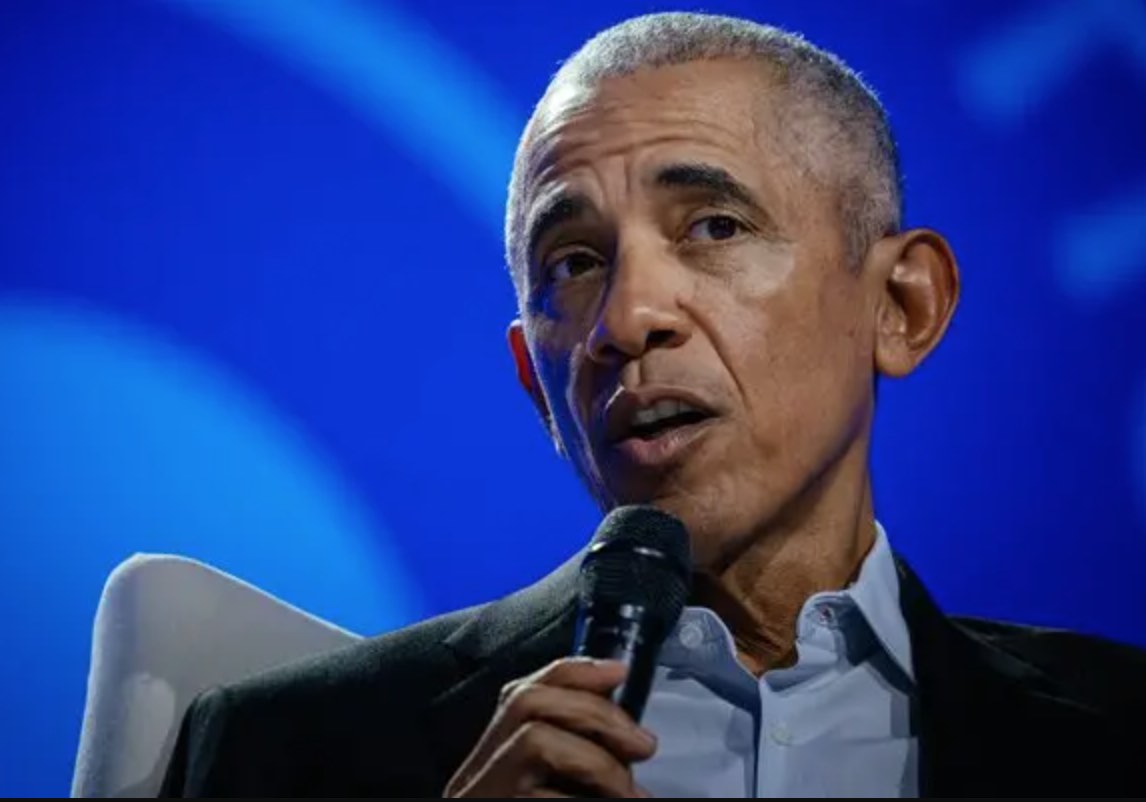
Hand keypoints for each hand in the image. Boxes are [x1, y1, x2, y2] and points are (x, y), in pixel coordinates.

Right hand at [443, 657, 656, 797]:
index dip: (574, 671)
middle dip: (594, 710)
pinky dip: (586, 800)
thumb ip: (574, 765)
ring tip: (629, 789)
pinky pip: (545, 797)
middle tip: (644, 745)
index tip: (621, 673)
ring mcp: (484, 796)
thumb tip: (633, 741)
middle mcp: (474, 777)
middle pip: (526, 702)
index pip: (521, 690)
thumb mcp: (551, 792)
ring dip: (596, 755)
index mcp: (490, 762)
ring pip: (534, 739)